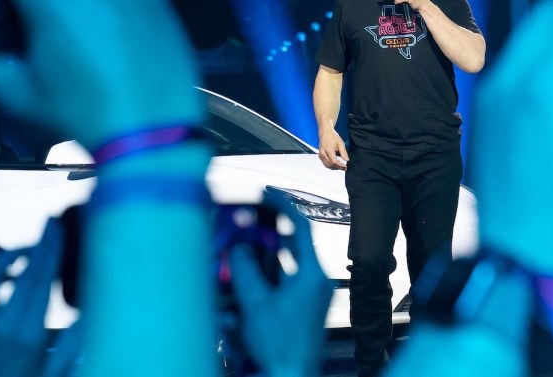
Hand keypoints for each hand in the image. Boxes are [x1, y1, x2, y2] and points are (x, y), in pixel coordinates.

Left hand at [0, 219, 81, 376]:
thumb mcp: (59, 372)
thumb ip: (76, 340)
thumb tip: (92, 307)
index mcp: (27, 334)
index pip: (41, 278)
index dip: (51, 249)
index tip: (58, 228)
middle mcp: (0, 324)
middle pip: (22, 271)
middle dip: (39, 244)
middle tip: (51, 224)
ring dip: (13, 257)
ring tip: (29, 248)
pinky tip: (5, 274)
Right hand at [229, 195, 332, 376]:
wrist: (289, 376)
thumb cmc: (282, 348)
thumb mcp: (256, 304)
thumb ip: (244, 270)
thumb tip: (238, 248)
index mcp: (312, 275)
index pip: (299, 227)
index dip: (281, 207)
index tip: (265, 195)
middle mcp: (314, 282)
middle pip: (288, 247)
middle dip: (263, 238)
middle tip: (245, 226)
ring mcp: (308, 296)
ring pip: (281, 266)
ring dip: (259, 261)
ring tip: (239, 255)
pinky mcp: (299, 309)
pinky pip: (279, 284)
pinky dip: (262, 280)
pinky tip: (244, 285)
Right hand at [318, 128, 348, 169]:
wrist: (325, 133)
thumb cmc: (333, 137)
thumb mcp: (340, 144)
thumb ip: (343, 152)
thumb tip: (347, 160)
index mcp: (328, 150)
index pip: (334, 161)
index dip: (340, 165)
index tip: (345, 166)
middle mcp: (323, 154)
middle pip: (331, 165)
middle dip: (338, 167)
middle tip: (344, 168)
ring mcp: (320, 155)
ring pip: (327, 166)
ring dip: (334, 168)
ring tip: (341, 168)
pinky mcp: (320, 156)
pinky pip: (325, 164)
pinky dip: (330, 166)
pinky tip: (335, 166)